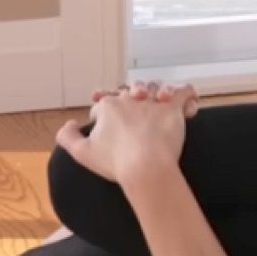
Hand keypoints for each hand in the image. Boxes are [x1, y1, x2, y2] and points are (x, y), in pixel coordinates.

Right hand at [55, 81, 200, 186]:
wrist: (145, 167)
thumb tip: (69, 123)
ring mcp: (152, 101)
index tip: (108, 127)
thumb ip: (68, 136)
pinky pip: (183, 92)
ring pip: (155, 88)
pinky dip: (187, 95)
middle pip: (130, 93)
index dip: (105, 114)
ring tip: (163, 102)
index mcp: (108, 106)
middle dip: (131, 100)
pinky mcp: (173, 107)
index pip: (104, 103)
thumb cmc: (115, 161)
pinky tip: (188, 104)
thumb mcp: (82, 153)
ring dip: (158, 94)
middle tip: (136, 115)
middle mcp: (130, 98)